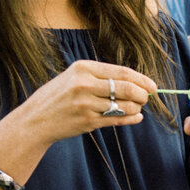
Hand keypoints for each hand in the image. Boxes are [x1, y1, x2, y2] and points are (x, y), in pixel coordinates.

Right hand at [13, 59, 157, 143]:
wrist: (36, 119)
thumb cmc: (59, 97)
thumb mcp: (75, 77)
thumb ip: (101, 77)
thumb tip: (135, 82)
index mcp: (83, 68)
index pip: (122, 72)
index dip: (141, 79)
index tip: (153, 86)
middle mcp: (85, 84)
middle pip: (127, 88)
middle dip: (142, 94)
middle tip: (147, 98)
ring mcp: (86, 103)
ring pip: (125, 106)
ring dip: (136, 108)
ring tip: (136, 108)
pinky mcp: (88, 121)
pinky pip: (118, 119)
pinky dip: (132, 119)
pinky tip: (137, 117)